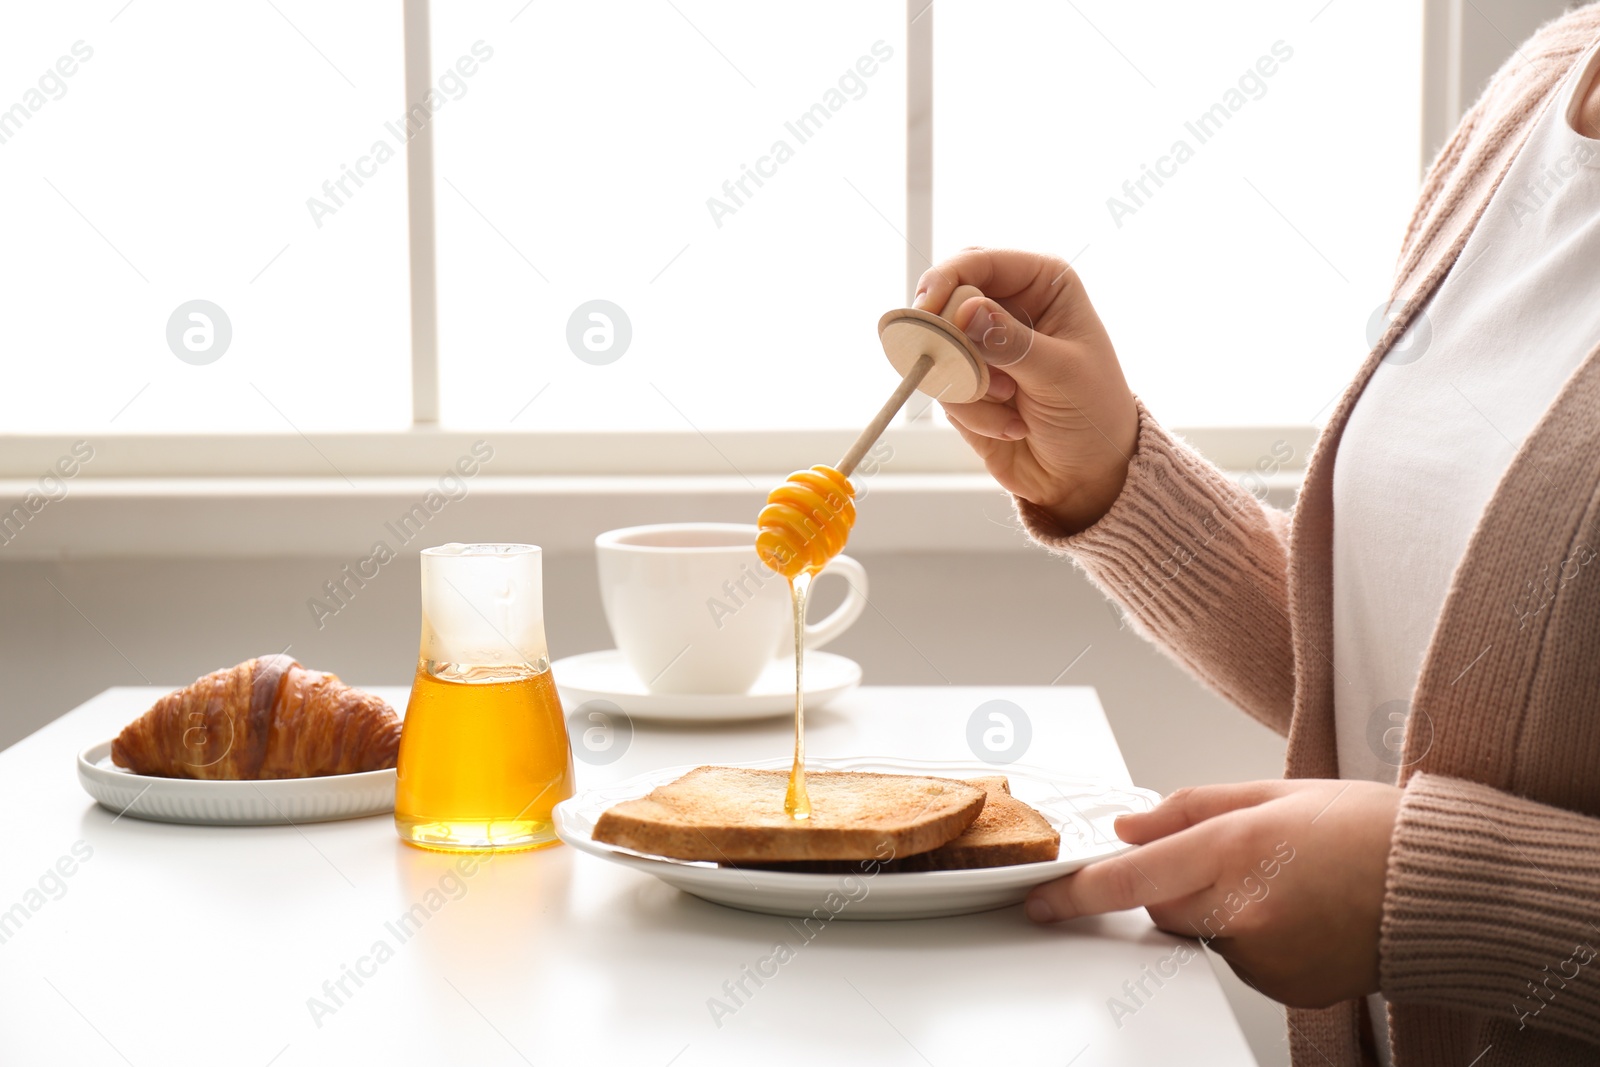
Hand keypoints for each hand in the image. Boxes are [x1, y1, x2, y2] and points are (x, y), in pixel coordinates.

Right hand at [915, 248, 1137, 532]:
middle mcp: (1008, 307)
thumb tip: (964, 311)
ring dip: (972, 385)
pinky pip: (943, 388)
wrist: (1086, 475)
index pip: (978, 261)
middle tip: (972, 371)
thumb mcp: (1059, 374)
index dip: (946, 279)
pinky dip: (973, 412)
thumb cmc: (1092, 414)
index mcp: (1042, 284)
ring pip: (939, 348)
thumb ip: (1010, 341)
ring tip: (1015, 404)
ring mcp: (983, 346)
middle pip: (946, 298)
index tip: (927, 309)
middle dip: (953, 340)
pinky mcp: (965, 383)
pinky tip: (1011, 426)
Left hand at [1024, 779, 1402, 1008]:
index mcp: (1236, 849)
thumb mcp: (1273, 793)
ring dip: (1215, 908)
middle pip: (1160, 905)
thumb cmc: (1368, 830)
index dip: (1076, 892)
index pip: (1130, 877)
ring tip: (1282, 881)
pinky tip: (1297, 912)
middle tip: (1230, 858)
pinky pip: (1237, 958)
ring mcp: (1265, 956)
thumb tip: (1127, 826)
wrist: (1443, 891)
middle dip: (1172, 882)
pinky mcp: (1284, 986)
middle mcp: (1245, 908)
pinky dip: (1250, 935)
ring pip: (1200, 932)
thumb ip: (1189, 809)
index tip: (1040, 900)